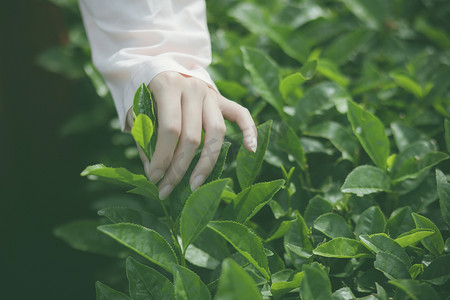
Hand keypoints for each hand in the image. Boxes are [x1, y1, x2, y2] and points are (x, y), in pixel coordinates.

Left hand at [127, 71, 256, 198]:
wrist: (162, 66)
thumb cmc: (146, 92)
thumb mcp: (137, 110)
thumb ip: (144, 137)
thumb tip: (154, 171)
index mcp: (169, 86)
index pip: (170, 129)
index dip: (162, 157)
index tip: (153, 178)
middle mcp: (193, 88)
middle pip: (193, 136)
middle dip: (178, 168)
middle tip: (166, 189)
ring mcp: (211, 93)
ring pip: (217, 132)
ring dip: (206, 162)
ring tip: (195, 184)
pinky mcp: (222, 99)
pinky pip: (240, 114)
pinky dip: (249, 131)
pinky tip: (251, 150)